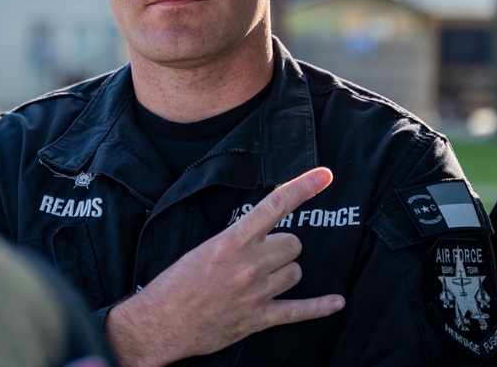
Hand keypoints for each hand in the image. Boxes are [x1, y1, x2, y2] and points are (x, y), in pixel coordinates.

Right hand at [103, 167, 345, 365]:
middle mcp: (249, 264)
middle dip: (281, 247)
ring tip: (261, 279)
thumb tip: (262, 235)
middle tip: (261, 255)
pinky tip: (336, 302)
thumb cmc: (176, 283)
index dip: (303, 187)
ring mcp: (257, 293)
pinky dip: (320, 307)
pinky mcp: (259, 318)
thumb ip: (236, 240)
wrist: (160, 323)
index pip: (275, 205)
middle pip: (292, 244)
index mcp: (232, 241)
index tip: (325, 174)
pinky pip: (300, 311)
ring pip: (296, 272)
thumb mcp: (203, 248)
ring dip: (284, 272)